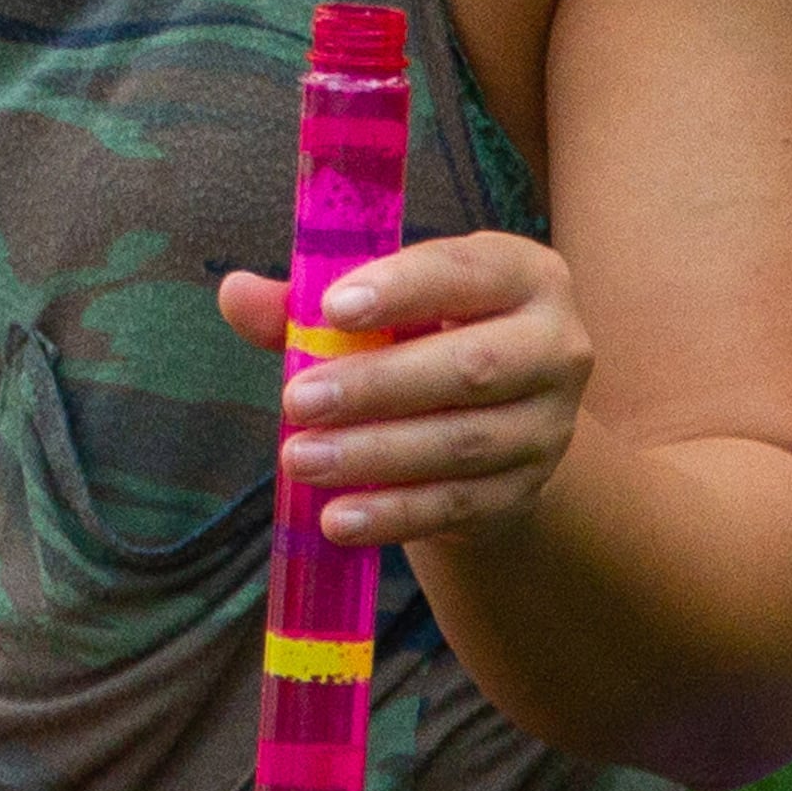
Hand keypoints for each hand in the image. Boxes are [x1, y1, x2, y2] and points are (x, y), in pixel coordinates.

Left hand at [218, 230, 595, 548]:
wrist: (485, 414)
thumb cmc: (418, 332)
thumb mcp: (373, 303)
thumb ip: (306, 298)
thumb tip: (237, 295)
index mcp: (521, 275)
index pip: (464, 272)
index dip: (401, 289)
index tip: (331, 310)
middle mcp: (554, 348)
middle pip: (469, 368)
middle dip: (375, 386)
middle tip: (296, 401)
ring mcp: (547, 428)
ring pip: (461, 444)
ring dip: (374, 455)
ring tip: (300, 459)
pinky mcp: (525, 492)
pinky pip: (458, 506)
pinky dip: (394, 514)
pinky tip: (338, 518)